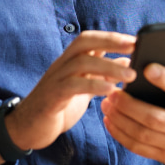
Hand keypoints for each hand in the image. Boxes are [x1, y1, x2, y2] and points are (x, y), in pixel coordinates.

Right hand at [0, 31, 135, 164]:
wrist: (28, 128)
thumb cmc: (59, 106)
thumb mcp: (84, 87)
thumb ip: (102, 75)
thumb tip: (127, 63)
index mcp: (69, 61)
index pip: (90, 39)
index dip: (112, 37)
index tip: (136, 40)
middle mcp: (61, 65)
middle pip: (84, 42)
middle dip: (110, 41)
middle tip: (134, 47)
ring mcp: (55, 79)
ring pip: (81, 62)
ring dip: (108, 66)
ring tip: (131, 75)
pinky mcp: (52, 96)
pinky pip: (72, 85)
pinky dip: (93, 85)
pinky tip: (111, 90)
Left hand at [101, 54, 164, 164]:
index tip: (146, 68)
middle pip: (154, 118)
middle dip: (130, 105)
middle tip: (112, 91)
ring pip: (142, 134)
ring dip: (120, 119)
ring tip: (106, 103)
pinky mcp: (164, 157)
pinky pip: (138, 147)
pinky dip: (120, 134)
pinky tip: (109, 120)